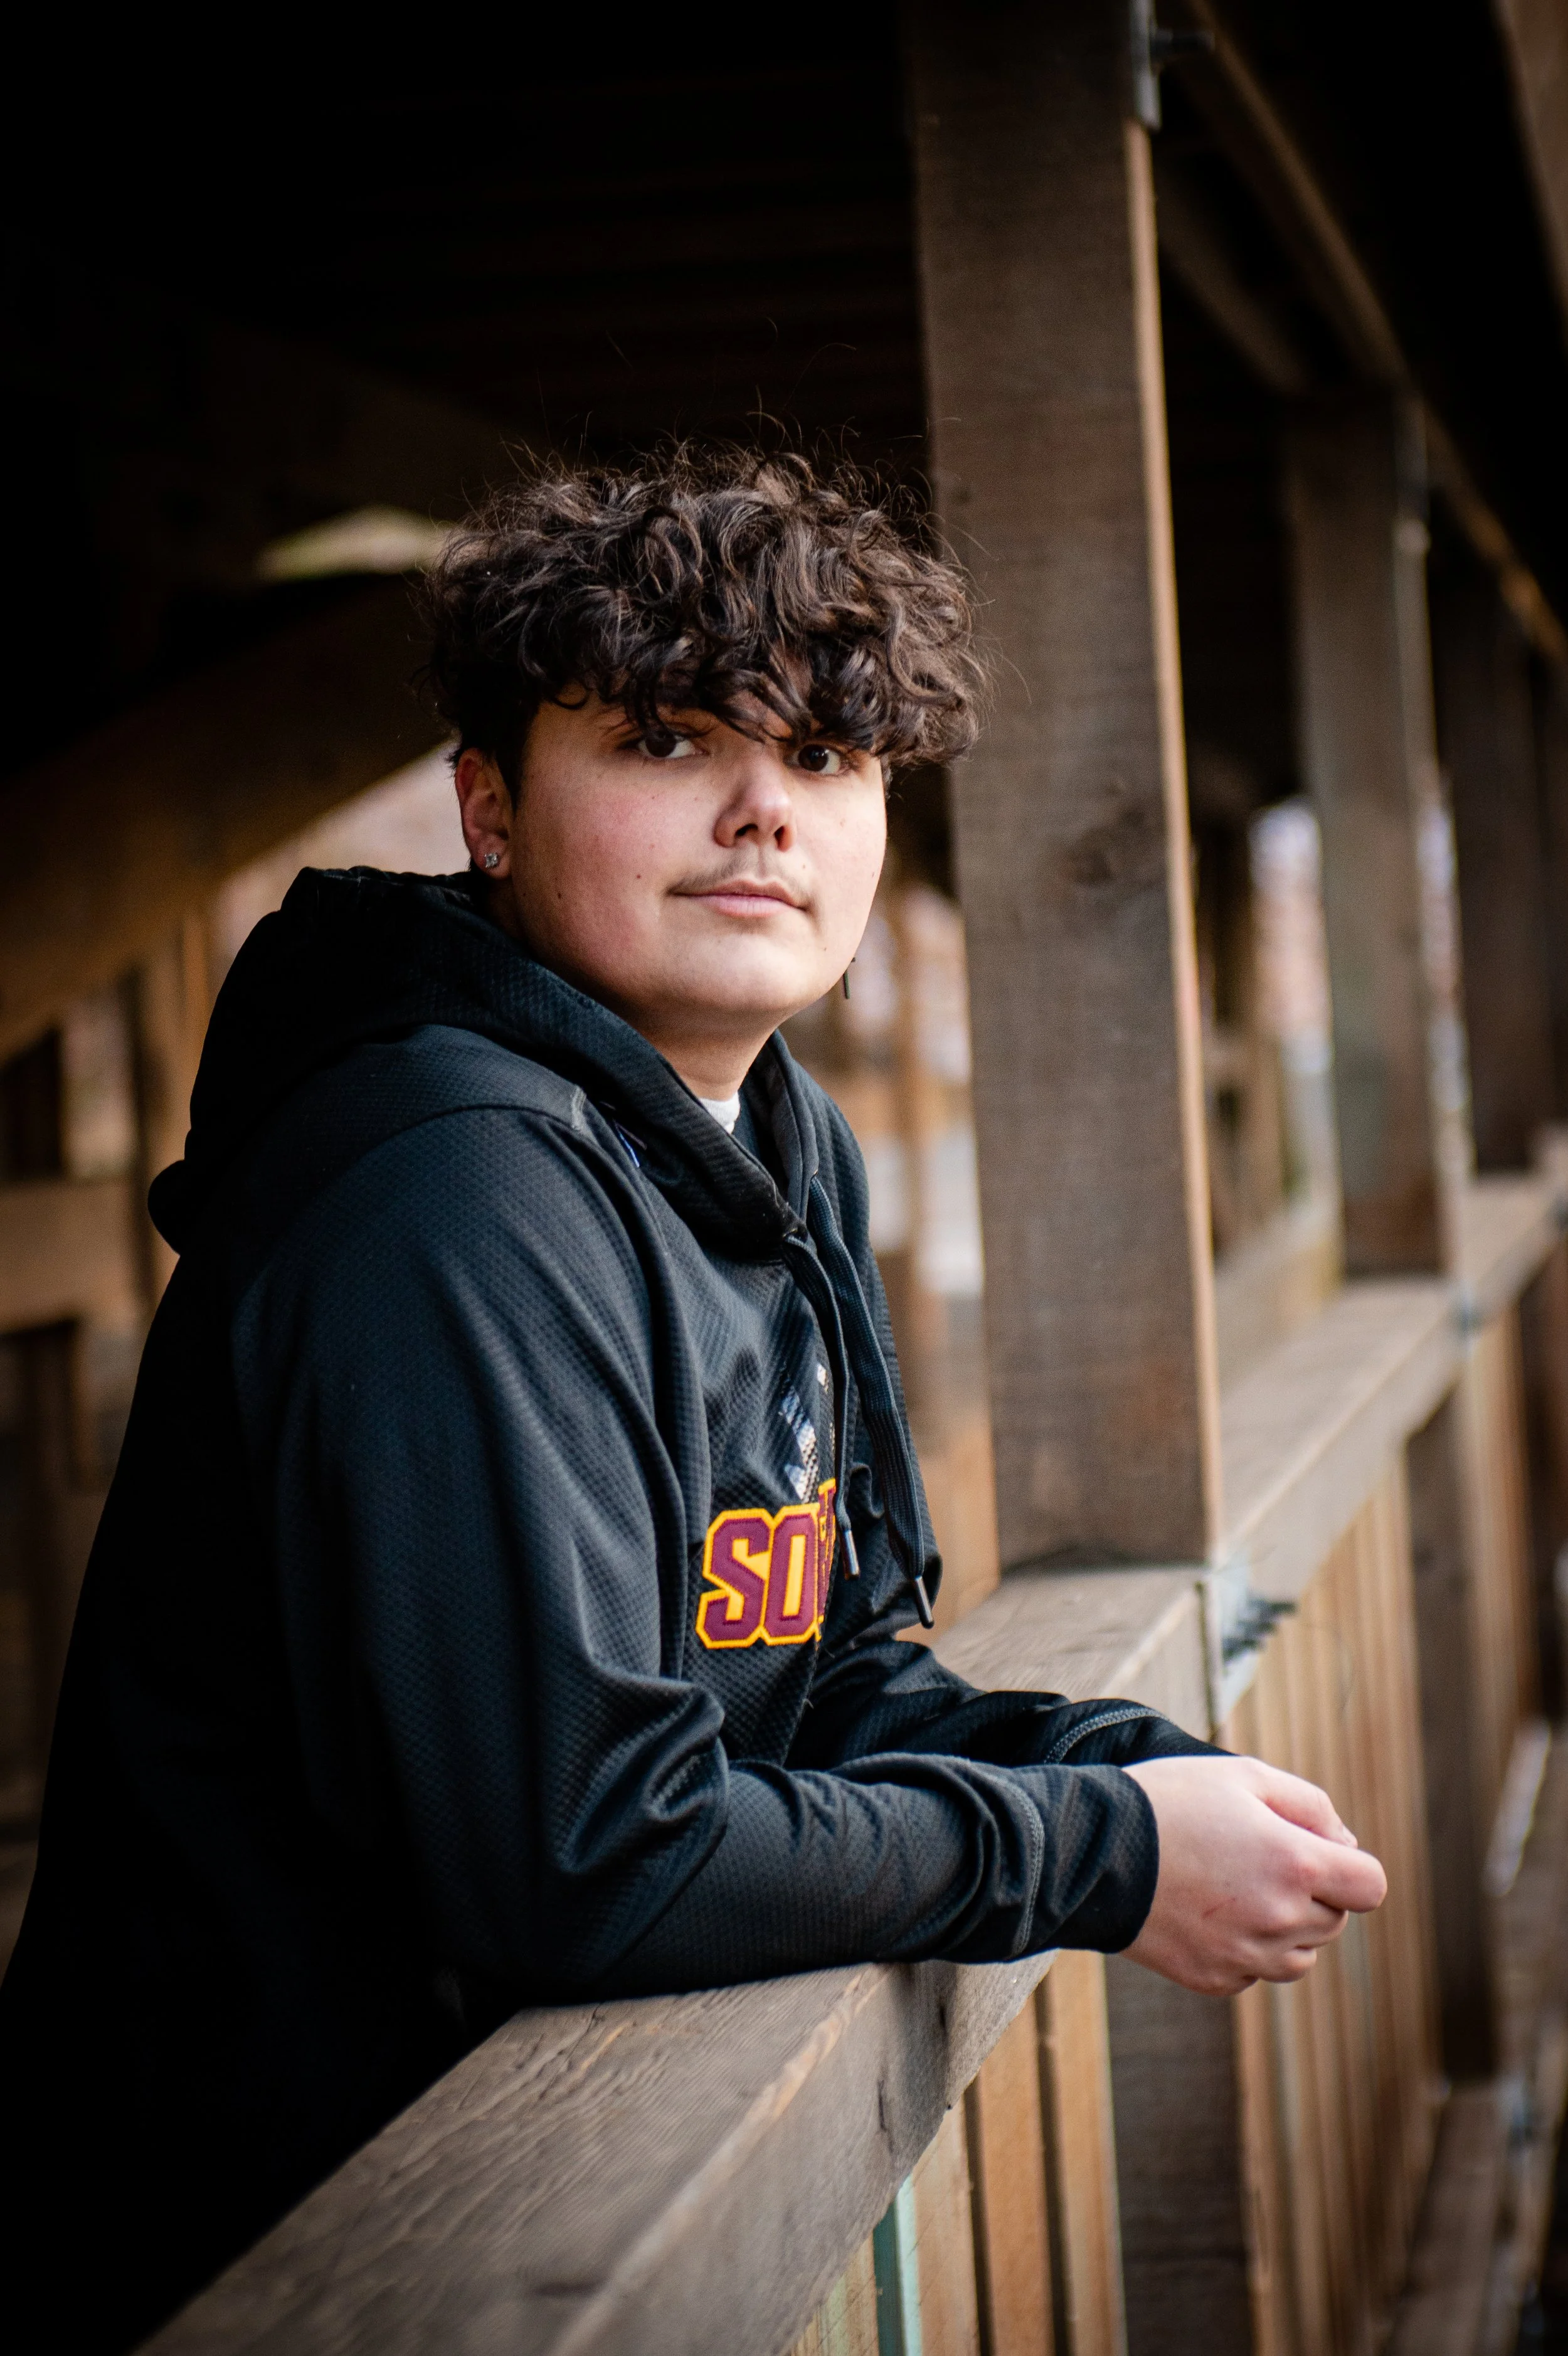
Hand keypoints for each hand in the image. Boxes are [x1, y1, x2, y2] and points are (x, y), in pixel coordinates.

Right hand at [1120, 1754, 1386, 1994]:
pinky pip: (1254, 1971)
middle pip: (1334, 1920)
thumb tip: (1346, 1842)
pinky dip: (1244, 1948)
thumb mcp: (1245, 1775)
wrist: (1093, 1850)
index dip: (1352, 1866)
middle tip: (1259, 1857)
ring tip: (1234, 1886)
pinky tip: (1207, 1911)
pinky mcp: (1214, 1980)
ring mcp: (1247, 1957)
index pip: (1370, 1886)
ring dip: (1285, 1925)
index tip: (1319, 1852)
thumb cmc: (1170, 1801)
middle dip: (1313, 1891)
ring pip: (1300, 1955)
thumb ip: (1311, 1804)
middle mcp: (1280, 1920)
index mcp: (1296, 1864)